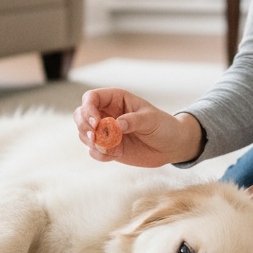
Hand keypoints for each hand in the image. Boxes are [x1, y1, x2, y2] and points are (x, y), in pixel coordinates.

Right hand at [74, 89, 202, 167]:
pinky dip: (99, 154)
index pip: (91, 97)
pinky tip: (115, 155)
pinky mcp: (108, 147)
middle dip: (83, 126)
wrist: (171, 146)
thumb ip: (133, 120)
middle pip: (80, 114)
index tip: (96, 123)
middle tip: (94, 137)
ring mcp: (106, 131)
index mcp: (116, 99)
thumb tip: (116, 125)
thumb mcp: (151, 119)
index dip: (88, 108)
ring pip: (83, 133)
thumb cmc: (164, 126)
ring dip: (90, 142)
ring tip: (110, 148)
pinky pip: (93, 151)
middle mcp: (107, 113)